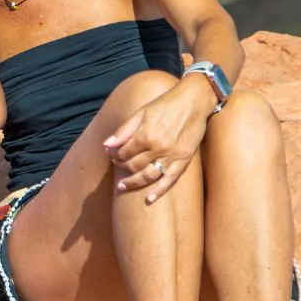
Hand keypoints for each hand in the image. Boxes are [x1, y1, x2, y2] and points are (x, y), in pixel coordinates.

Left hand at [104, 84, 211, 202]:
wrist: (194, 101)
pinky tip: (150, 199)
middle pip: (133, 165)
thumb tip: (106, 145)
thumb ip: (124, 130)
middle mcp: (157, 148)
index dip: (114, 155)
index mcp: (145, 136)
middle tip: (116, 165)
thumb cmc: (165, 104)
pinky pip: (170, 179)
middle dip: (121, 167)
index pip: (123, 152)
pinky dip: (159, 191)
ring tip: (122, 186)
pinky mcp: (184, 160)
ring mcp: (171, 156)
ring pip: (148, 176)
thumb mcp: (141, 113)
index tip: (110, 154)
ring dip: (133, 182)